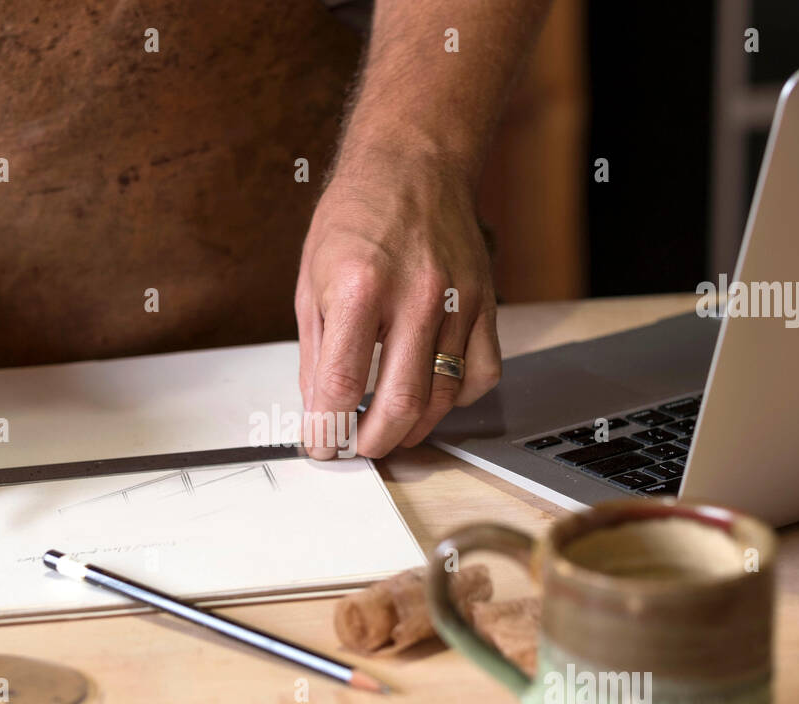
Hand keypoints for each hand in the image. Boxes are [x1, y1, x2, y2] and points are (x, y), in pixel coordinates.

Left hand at [295, 152, 501, 458]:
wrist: (414, 162)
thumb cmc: (357, 215)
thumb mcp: (311, 279)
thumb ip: (316, 350)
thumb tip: (319, 408)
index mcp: (359, 287)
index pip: (340, 385)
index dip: (326, 428)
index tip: (320, 444)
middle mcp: (416, 295)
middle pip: (401, 404)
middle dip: (373, 442)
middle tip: (356, 447)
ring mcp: (459, 301)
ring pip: (444, 397)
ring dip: (413, 428)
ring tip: (388, 429)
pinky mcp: (487, 303)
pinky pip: (481, 375)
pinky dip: (456, 398)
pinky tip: (432, 393)